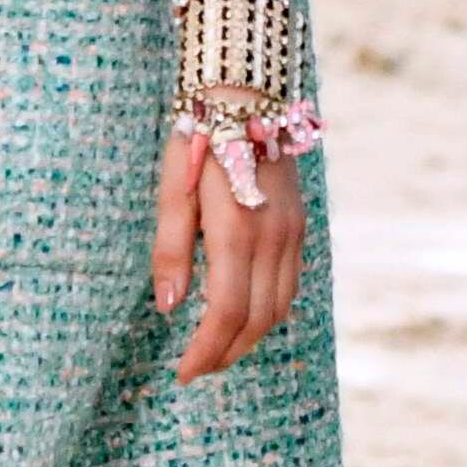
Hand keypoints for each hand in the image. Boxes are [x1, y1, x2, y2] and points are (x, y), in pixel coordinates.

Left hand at [154, 127, 305, 381]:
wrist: (248, 92)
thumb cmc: (198, 137)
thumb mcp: (172, 187)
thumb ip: (171, 248)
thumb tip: (168, 307)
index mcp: (235, 231)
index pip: (225, 313)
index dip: (205, 351)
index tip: (184, 373)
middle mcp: (272, 238)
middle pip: (256, 320)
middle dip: (226, 353)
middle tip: (196, 368)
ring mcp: (292, 232)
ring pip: (279, 307)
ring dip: (249, 338)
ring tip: (217, 349)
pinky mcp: (299, 225)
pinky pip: (290, 284)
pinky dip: (268, 311)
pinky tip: (244, 314)